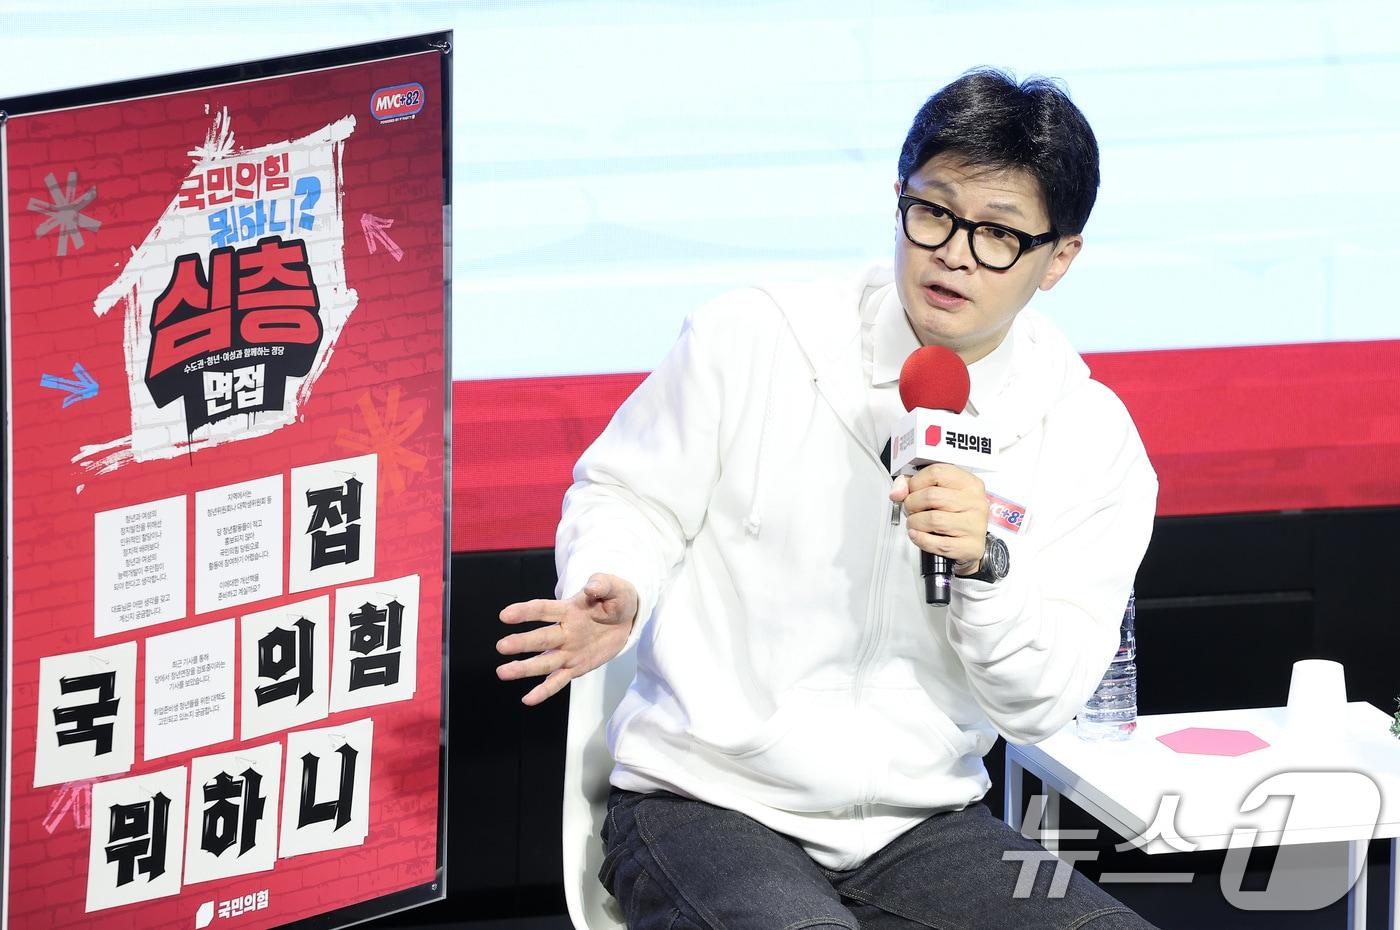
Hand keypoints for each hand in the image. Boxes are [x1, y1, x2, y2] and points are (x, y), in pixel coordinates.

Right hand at [496, 573, 638, 705]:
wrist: (626, 620)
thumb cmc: (616, 600)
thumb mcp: (615, 588)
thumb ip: (603, 585)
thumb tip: (591, 586)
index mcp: (569, 610)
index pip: (544, 610)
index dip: (526, 612)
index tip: (505, 615)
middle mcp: (564, 632)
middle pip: (542, 638)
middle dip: (522, 642)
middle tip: (501, 646)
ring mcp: (568, 651)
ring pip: (545, 662)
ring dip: (524, 668)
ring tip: (502, 673)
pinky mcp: (576, 667)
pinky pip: (559, 680)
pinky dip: (544, 690)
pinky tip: (528, 700)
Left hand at [889, 463, 988, 568]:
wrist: (970, 542)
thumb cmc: (953, 514)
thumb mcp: (936, 491)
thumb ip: (912, 485)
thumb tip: (897, 492)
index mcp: (968, 483)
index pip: (936, 473)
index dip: (915, 482)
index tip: (911, 491)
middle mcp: (974, 502)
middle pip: (931, 496)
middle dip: (912, 504)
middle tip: (910, 509)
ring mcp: (974, 524)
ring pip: (933, 520)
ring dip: (915, 523)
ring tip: (915, 523)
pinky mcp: (970, 546)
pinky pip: (939, 543)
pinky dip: (921, 540)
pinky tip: (918, 535)